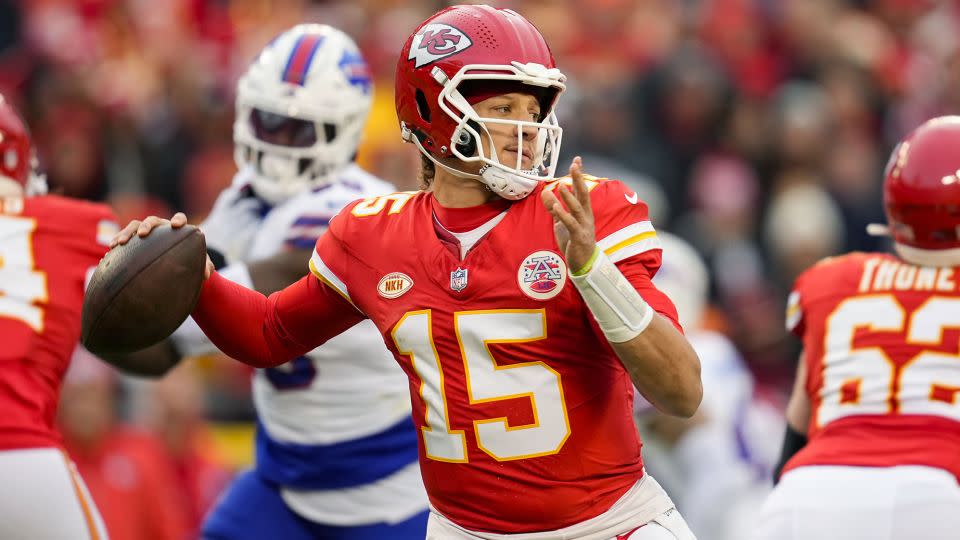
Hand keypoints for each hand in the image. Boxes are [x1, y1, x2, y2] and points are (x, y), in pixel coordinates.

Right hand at [109, 212, 213, 278]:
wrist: (177, 261)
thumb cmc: (189, 260)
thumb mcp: (199, 263)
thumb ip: (206, 266)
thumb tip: (208, 274)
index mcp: (178, 230)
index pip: (179, 219)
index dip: (178, 220)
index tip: (176, 225)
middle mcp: (162, 228)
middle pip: (153, 220)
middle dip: (147, 225)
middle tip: (143, 234)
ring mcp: (148, 232)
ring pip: (135, 225)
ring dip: (127, 232)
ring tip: (119, 243)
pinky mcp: (136, 239)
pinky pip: (125, 236)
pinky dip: (118, 240)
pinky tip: (111, 249)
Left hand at [541, 156, 596, 271]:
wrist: (584, 264)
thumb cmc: (574, 241)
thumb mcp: (561, 223)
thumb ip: (553, 208)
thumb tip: (545, 192)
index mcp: (584, 211)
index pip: (582, 189)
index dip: (579, 175)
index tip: (577, 160)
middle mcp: (586, 216)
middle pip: (583, 194)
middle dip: (578, 180)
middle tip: (575, 165)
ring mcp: (584, 226)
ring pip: (577, 209)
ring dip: (569, 197)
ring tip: (561, 184)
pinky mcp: (578, 237)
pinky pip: (571, 224)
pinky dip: (563, 215)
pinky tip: (556, 208)